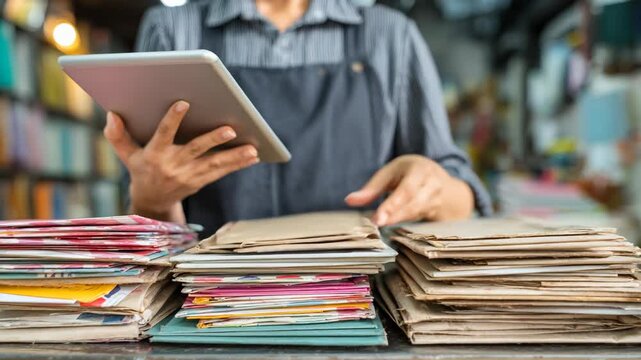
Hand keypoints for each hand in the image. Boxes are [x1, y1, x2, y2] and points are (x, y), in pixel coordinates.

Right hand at [104, 100, 259, 220]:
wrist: (151, 202)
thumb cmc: (141, 170)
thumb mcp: (127, 155)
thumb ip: (118, 135)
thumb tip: (111, 114)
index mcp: (154, 154)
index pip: (164, 134)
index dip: (172, 119)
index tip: (183, 103)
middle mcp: (173, 165)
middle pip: (195, 149)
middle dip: (213, 139)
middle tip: (230, 129)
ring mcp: (188, 175)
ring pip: (214, 164)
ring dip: (234, 156)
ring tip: (252, 149)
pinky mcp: (200, 182)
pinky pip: (220, 172)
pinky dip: (237, 164)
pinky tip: (253, 156)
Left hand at [345, 155, 473, 225]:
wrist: (441, 179)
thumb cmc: (409, 173)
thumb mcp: (391, 172)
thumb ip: (372, 188)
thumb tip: (349, 200)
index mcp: (421, 170)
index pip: (406, 190)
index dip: (392, 206)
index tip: (377, 219)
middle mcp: (433, 185)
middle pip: (413, 204)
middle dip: (394, 216)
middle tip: (376, 224)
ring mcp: (438, 200)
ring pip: (416, 214)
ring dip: (397, 221)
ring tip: (379, 225)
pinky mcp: (437, 212)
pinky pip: (419, 220)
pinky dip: (404, 224)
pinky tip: (391, 229)